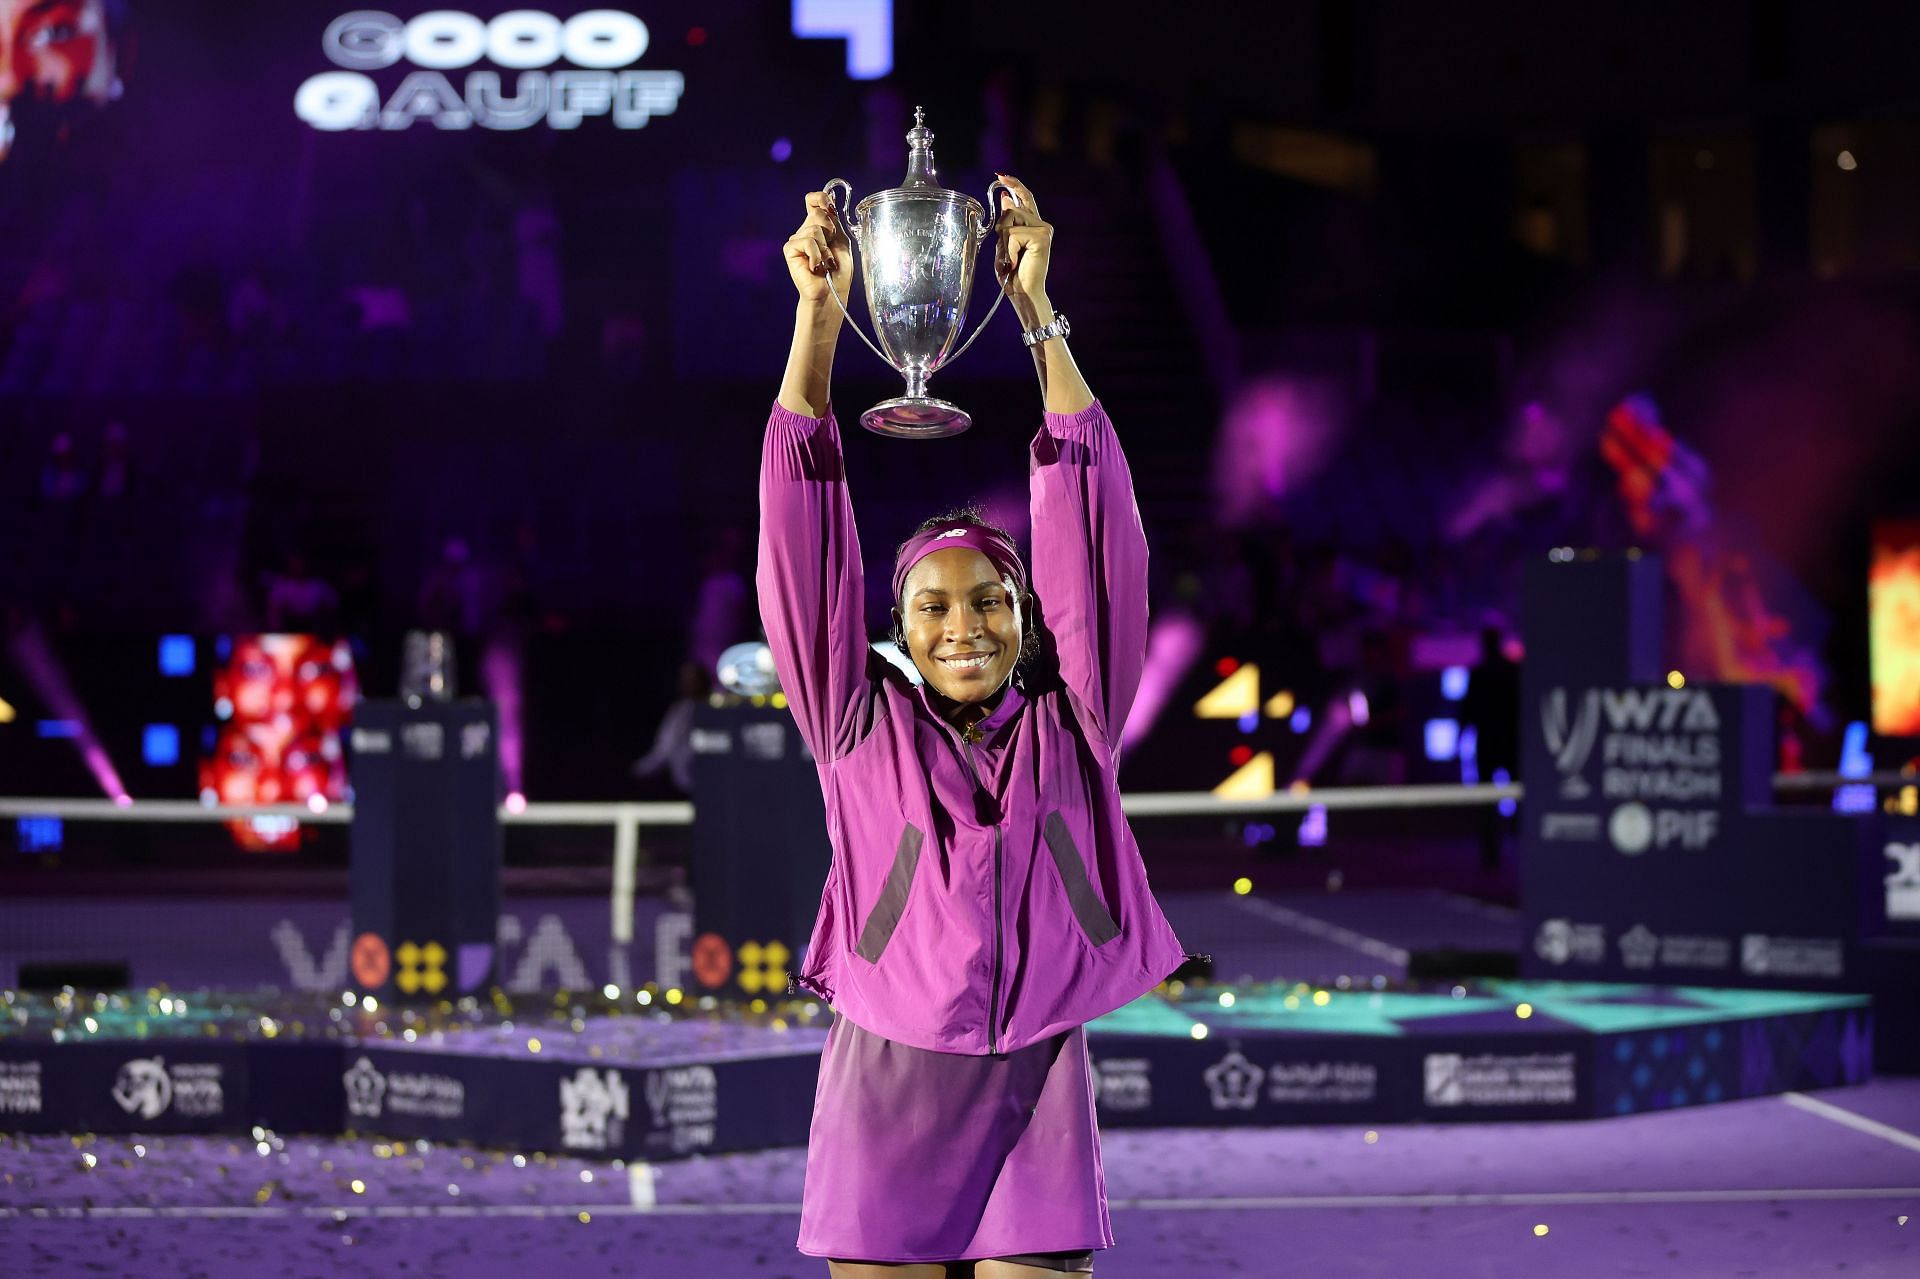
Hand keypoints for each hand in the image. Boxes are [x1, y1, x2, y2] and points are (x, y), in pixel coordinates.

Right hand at [784, 192, 852, 305]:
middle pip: (817, 213)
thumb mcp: (841, 241)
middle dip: (830, 232)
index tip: (830, 209)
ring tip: (825, 263)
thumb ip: (833, 221)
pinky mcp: (790, 250)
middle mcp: (806, 230)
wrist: (832, 294)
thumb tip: (828, 202)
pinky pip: (807, 241)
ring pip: (814, 229)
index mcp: (819, 226)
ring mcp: (797, 239)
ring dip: (825, 249)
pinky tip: (816, 267)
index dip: (821, 198)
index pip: (814, 199)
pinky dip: (817, 255)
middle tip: (831, 251)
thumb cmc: (838, 273)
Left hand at [992, 174, 1052, 312]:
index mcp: (1034, 226)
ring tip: (1012, 259)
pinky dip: (1008, 249)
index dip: (1014, 185)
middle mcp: (1042, 225)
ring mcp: (1044, 229)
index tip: (1001, 176)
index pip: (1025, 198)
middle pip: (1011, 209)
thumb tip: (1006, 198)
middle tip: (1007, 255)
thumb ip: (1007, 223)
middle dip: (1001, 231)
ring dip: (1003, 242)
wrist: (1023, 294)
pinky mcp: (1042, 236)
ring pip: (1010, 220)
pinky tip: (1016, 261)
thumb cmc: (1012, 274)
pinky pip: (1012, 233)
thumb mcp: (1004, 244)